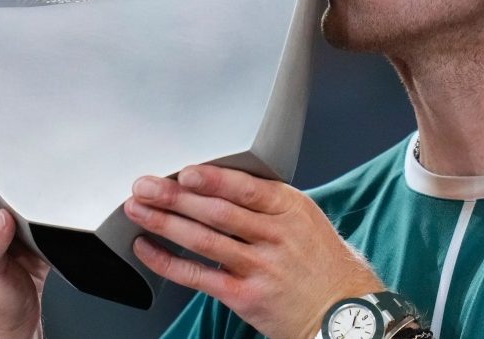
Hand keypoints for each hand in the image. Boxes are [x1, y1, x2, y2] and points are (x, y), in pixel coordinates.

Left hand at [124, 165, 383, 338]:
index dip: (213, 179)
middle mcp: (277, 236)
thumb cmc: (324, 266)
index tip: (185, 171)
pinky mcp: (246, 297)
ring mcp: (261, 267)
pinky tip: (148, 250)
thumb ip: (270, 204)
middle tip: (145, 185)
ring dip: (165, 223)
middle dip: (175, 197)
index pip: (247, 188)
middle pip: (218, 211)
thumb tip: (220, 183)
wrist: (345, 312)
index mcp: (292, 209)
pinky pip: (199, 276)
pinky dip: (169, 262)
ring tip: (138, 210)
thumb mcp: (308, 220)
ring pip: (204, 240)